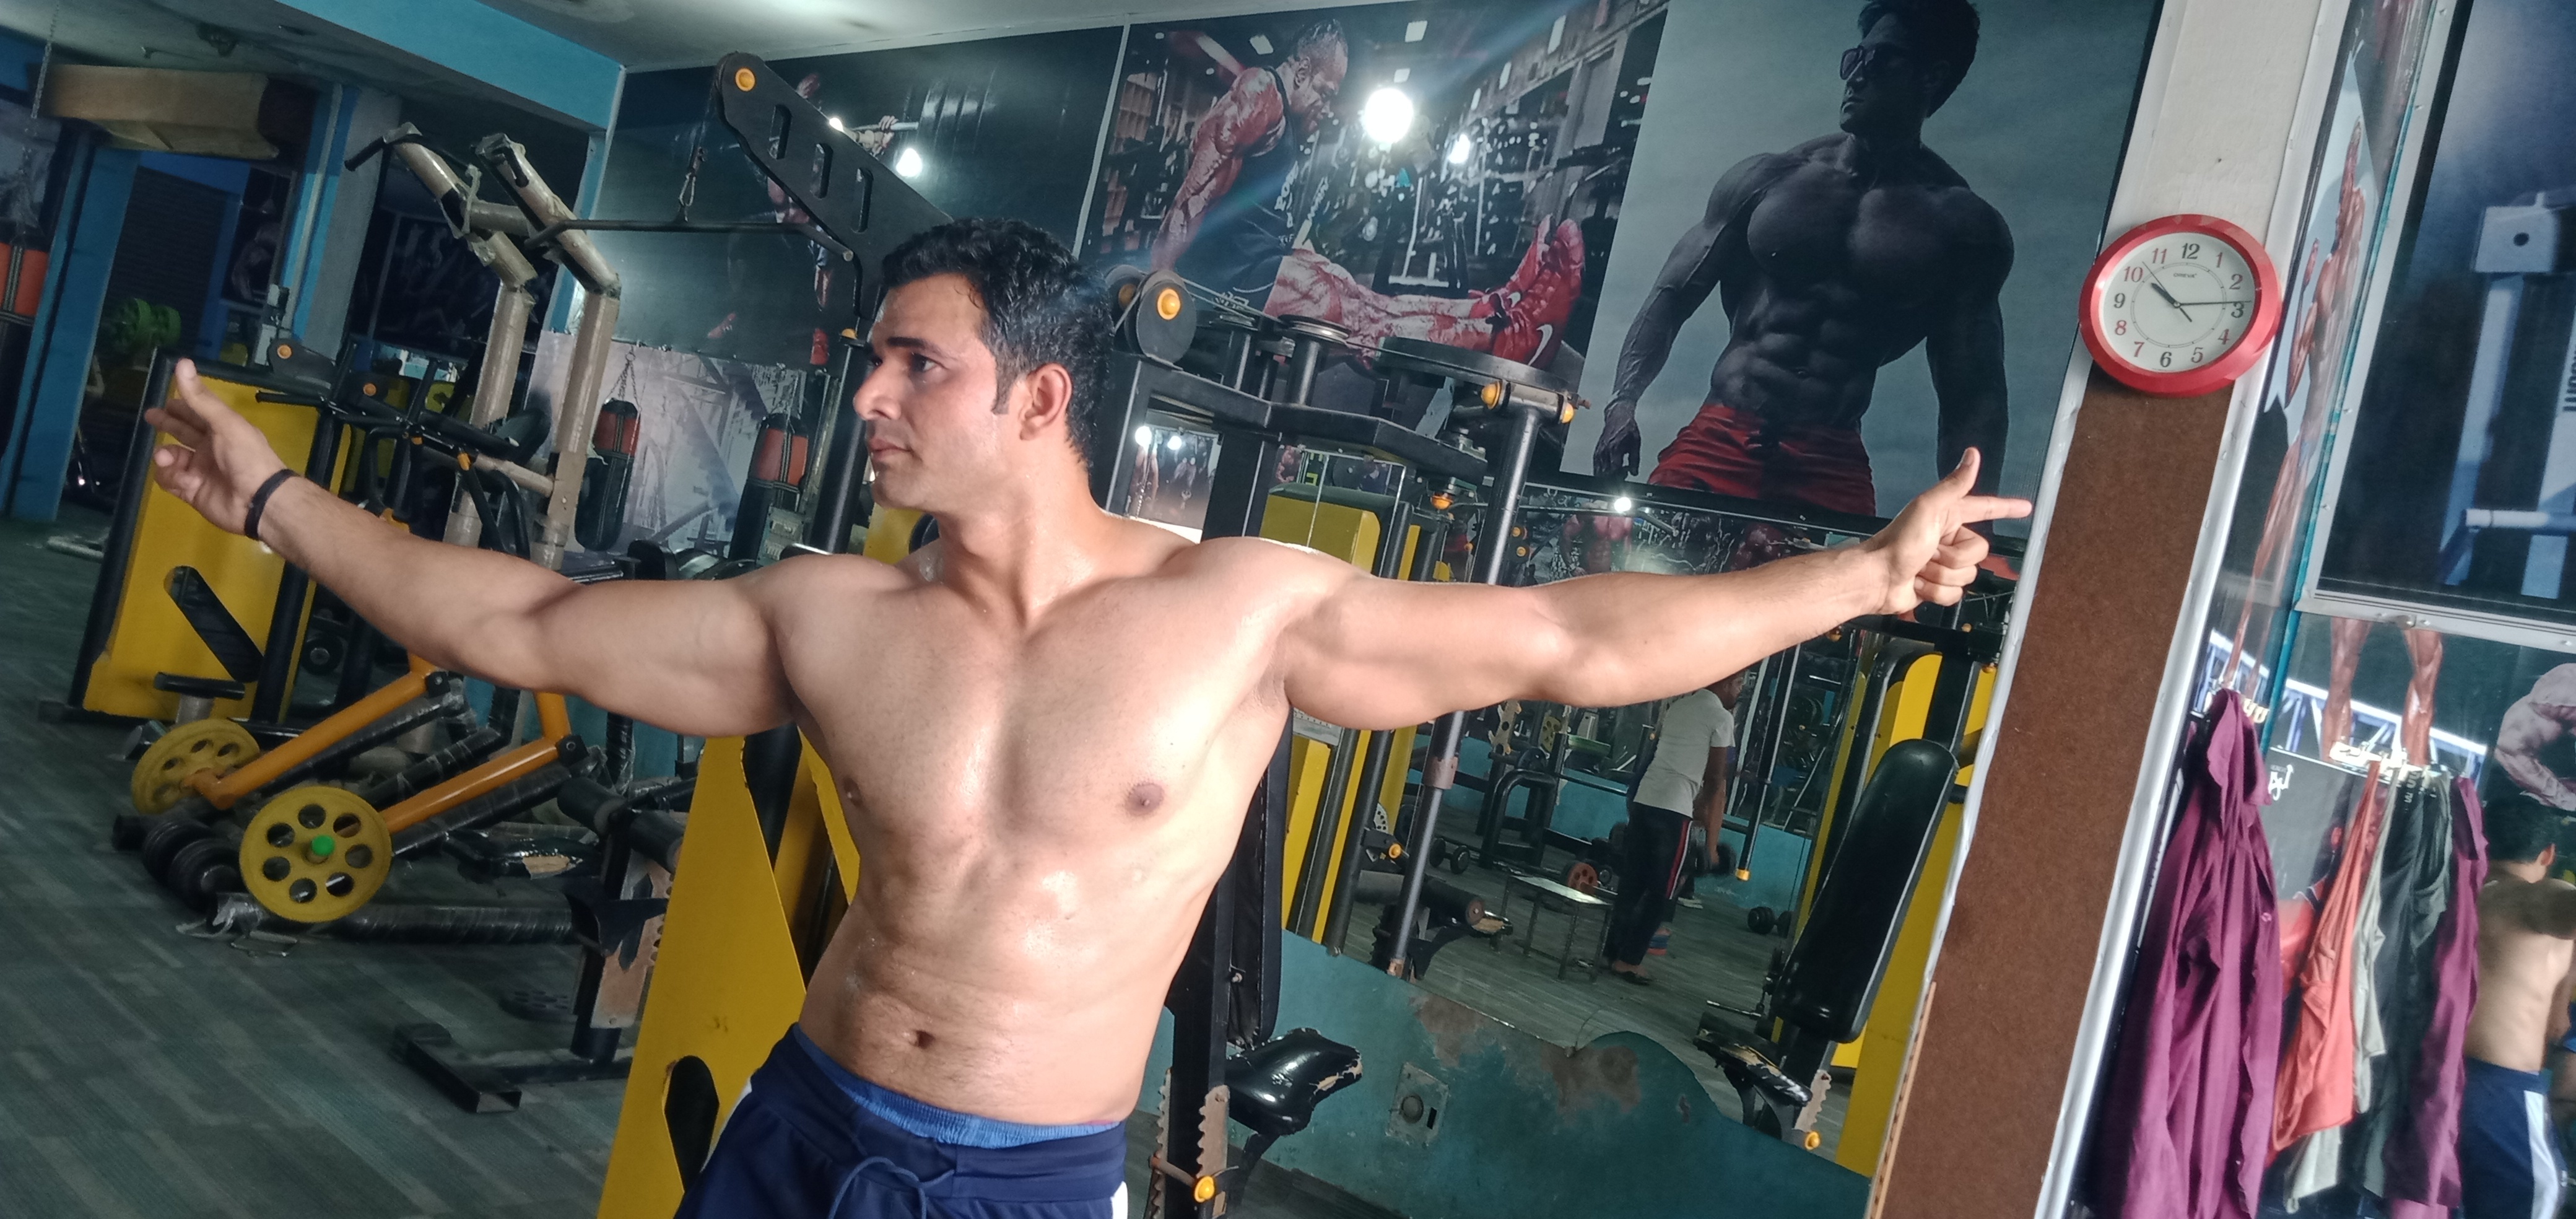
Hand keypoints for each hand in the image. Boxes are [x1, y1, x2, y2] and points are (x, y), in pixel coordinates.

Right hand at [144, 359, 290, 536]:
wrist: (258, 500)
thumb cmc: (246, 456)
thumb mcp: (225, 423)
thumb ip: (200, 398)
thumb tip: (181, 362)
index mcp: (222, 430)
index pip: (197, 413)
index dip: (181, 406)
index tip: (163, 399)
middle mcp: (211, 448)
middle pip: (182, 432)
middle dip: (166, 424)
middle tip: (150, 416)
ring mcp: (200, 470)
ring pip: (171, 457)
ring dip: (165, 455)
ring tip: (166, 457)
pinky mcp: (192, 491)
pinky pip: (170, 480)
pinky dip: (169, 476)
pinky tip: (178, 477)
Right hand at [1593, 399, 1639, 476]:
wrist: (1618, 416)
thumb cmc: (1627, 426)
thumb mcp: (1636, 443)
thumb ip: (1635, 459)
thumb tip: (1634, 472)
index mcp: (1614, 448)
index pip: (1614, 470)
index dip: (1620, 476)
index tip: (1625, 474)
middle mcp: (1604, 450)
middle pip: (1605, 473)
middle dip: (1614, 477)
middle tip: (1622, 473)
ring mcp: (1599, 451)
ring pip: (1598, 470)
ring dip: (1608, 474)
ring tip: (1617, 469)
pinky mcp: (1596, 450)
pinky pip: (1596, 465)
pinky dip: (1602, 469)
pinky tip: (1609, 467)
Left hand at [1863, 449, 2031, 614]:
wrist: (1876, 578)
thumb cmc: (1898, 542)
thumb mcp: (1928, 508)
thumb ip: (1954, 485)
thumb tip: (1973, 455)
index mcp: (1948, 516)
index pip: (1984, 508)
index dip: (2005, 508)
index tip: (2025, 508)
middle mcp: (1947, 539)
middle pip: (1978, 552)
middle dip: (1954, 558)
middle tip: (1930, 553)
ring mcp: (1942, 564)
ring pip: (1967, 576)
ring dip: (1941, 576)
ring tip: (1919, 569)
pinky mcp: (1936, 586)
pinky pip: (1955, 594)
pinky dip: (1936, 593)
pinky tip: (1918, 584)